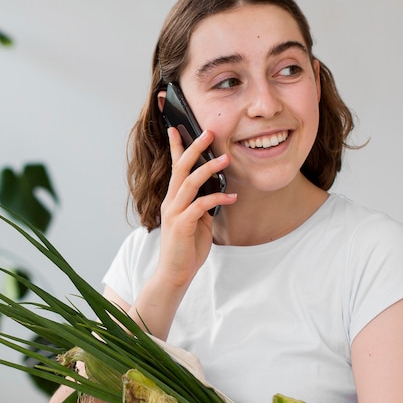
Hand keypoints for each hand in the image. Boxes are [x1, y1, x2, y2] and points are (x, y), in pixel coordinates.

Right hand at [157, 127, 233, 289]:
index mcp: (174, 200)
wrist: (175, 273)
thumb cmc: (187, 249)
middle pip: (180, 168)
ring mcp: (174, 213)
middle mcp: (171, 203)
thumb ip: (202, 207)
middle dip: (194, 148)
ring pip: (189, 182)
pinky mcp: (181, 225)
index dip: (176, 147)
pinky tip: (232, 196)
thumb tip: (215, 192)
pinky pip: (200, 205)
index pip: (174, 168)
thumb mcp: (198, 223)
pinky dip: (217, 198)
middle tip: (209, 132)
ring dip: (208, 168)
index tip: (177, 128)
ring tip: (226, 158)